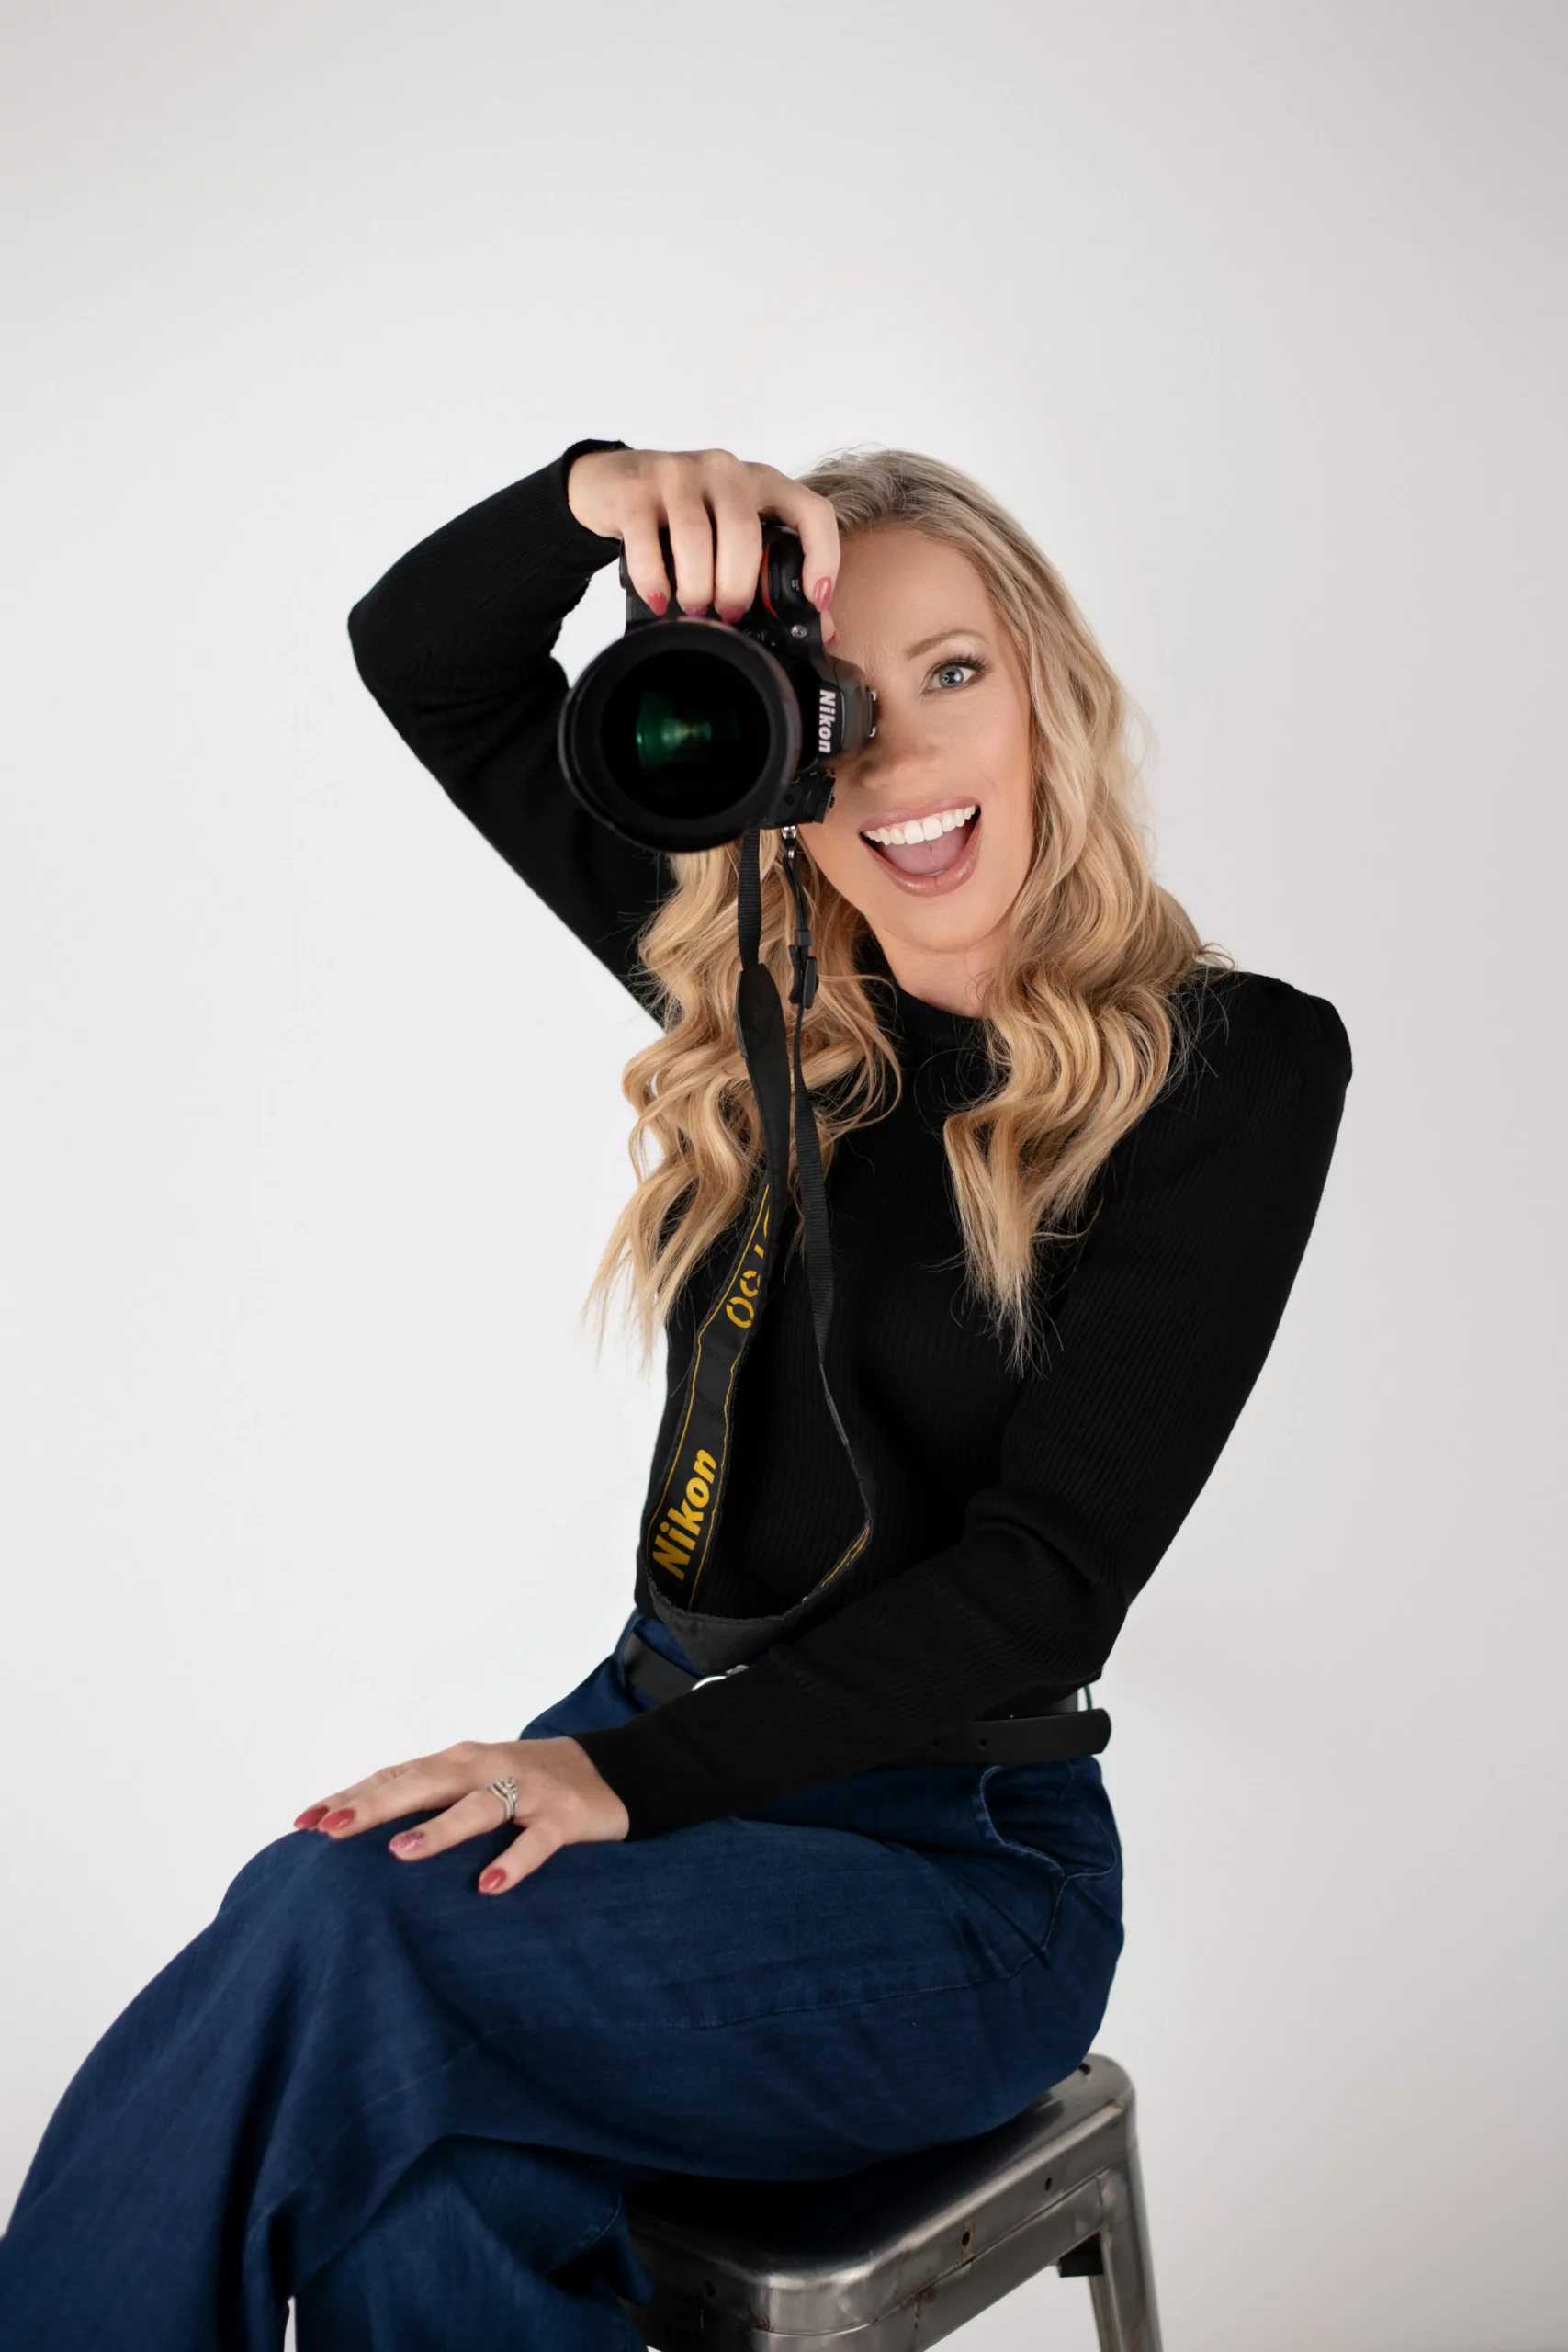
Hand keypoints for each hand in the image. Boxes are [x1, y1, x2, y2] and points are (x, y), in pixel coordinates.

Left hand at [292, 1736, 629, 1893]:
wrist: (611, 1769)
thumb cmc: (524, 1783)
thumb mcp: (472, 1784)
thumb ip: (427, 1801)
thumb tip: (360, 1836)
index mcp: (455, 1762)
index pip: (392, 1776)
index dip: (350, 1796)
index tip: (303, 1822)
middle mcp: (484, 1767)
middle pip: (421, 1783)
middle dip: (373, 1807)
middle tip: (329, 1830)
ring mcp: (526, 1789)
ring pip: (477, 1806)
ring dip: (438, 1829)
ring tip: (400, 1854)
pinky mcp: (564, 1815)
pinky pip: (536, 1839)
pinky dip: (514, 1860)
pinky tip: (490, 1885)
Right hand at [566, 445, 840, 636]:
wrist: (611, 482)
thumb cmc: (681, 515)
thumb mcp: (731, 535)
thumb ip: (773, 575)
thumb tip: (824, 630)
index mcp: (761, 483)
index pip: (810, 510)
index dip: (823, 556)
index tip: (817, 599)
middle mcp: (725, 471)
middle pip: (743, 531)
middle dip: (739, 585)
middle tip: (731, 615)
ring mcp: (679, 474)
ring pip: (695, 537)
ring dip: (698, 586)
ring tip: (696, 609)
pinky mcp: (636, 490)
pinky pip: (647, 542)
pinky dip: (655, 581)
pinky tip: (660, 600)